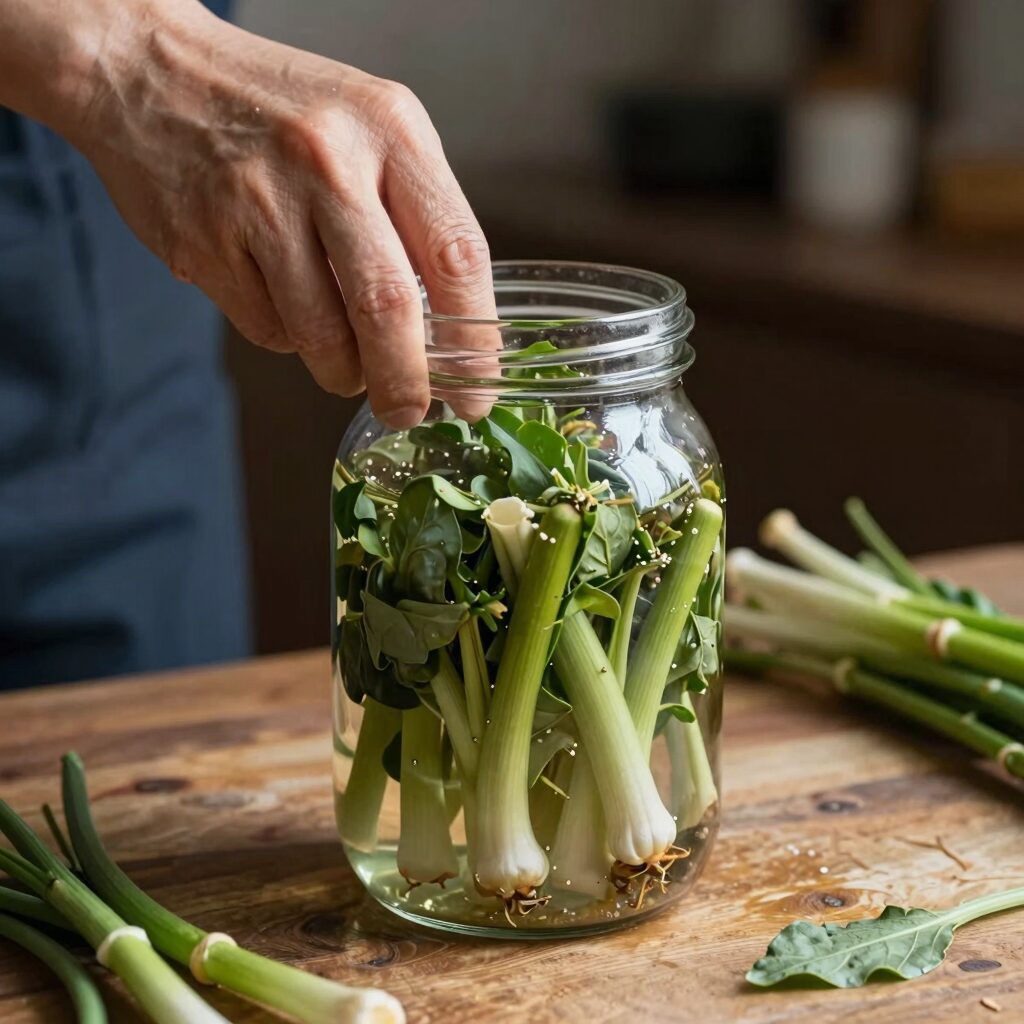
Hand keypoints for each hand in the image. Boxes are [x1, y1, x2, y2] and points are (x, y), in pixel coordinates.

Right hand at [66, 1, 495, 425]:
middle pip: (388, 307)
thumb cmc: (278, 109)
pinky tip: (282, 301)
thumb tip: (452, 327)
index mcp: (389, 129)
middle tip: (410, 410)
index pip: (457, 254)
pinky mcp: (206, 244)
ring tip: (346, 363)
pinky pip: (269, 330)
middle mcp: (327, 161)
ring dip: (344, 372)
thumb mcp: (370, 127)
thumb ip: (415, 213)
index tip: (476, 387)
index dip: (474, 339)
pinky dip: (288, 339)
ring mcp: (259, 203)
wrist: (148, 72)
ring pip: (323, 335)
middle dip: (406, 382)